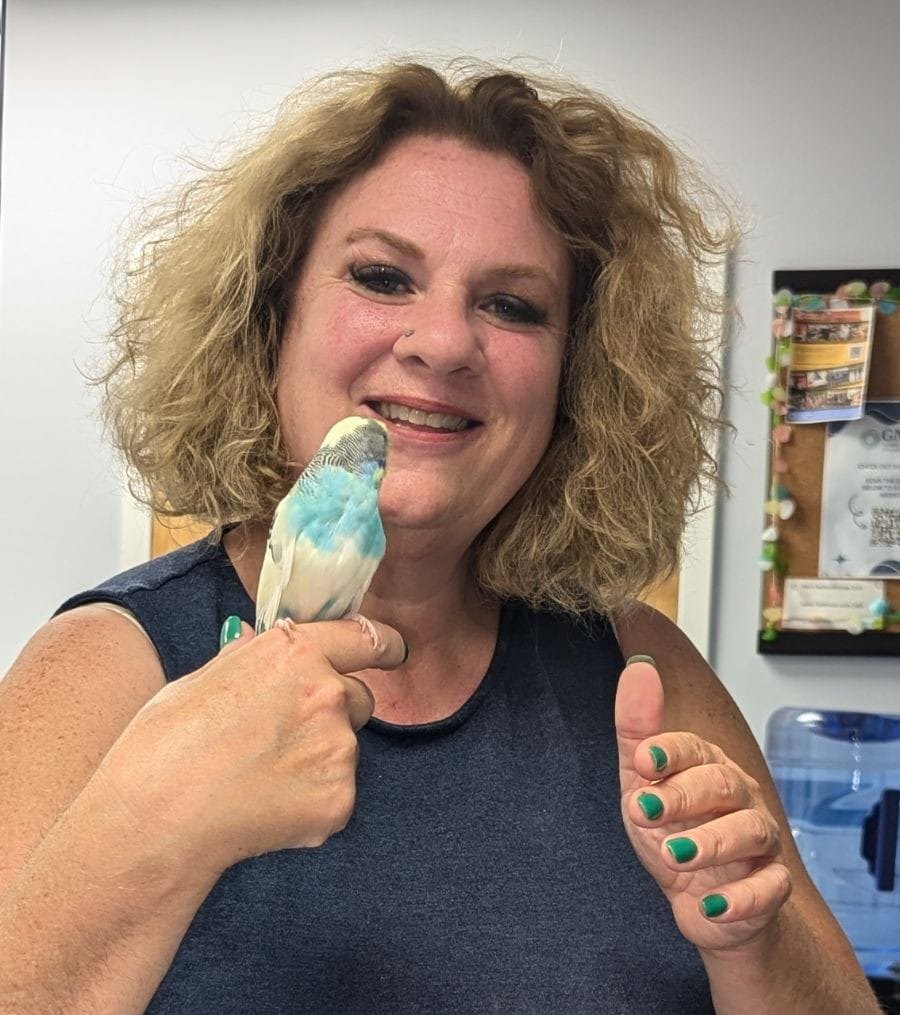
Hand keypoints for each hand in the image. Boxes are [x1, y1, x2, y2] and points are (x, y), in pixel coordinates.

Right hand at [91, 617, 405, 874]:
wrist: (155, 818)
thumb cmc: (163, 744)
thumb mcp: (200, 678)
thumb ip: (247, 658)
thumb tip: (258, 640)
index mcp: (294, 652)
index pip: (365, 637)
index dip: (384, 645)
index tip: (393, 651)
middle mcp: (327, 691)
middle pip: (358, 697)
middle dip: (334, 713)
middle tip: (281, 740)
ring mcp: (338, 747)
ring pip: (345, 748)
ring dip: (319, 760)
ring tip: (259, 780)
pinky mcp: (340, 798)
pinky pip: (336, 794)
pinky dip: (311, 803)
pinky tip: (265, 809)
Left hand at [615, 657, 791, 951]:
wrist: (701, 898)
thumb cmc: (671, 829)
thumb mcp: (642, 782)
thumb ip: (636, 729)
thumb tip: (639, 668)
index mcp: (707, 765)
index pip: (693, 748)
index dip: (670, 751)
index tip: (643, 759)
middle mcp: (739, 796)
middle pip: (722, 784)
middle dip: (682, 796)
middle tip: (643, 810)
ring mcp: (759, 841)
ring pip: (750, 831)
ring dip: (711, 843)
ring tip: (672, 855)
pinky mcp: (770, 887)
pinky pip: (768, 890)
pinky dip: (743, 899)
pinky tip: (713, 904)